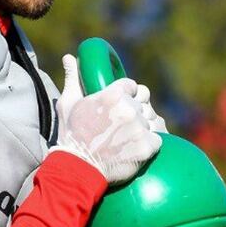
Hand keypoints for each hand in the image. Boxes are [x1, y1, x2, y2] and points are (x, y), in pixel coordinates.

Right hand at [53, 54, 161, 184]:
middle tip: (119, 127)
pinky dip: (148, 145)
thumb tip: (69, 57)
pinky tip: (133, 149)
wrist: (77, 169)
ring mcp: (139, 129)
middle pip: (142, 104)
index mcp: (113, 95)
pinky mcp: (147, 147)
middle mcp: (129, 109)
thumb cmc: (71, 136)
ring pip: (150, 121)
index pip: (132, 86)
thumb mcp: (68, 104)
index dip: (126, 96)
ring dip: (142, 129)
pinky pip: (157, 139)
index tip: (118, 108)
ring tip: (125, 139)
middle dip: (134, 113)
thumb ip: (73, 78)